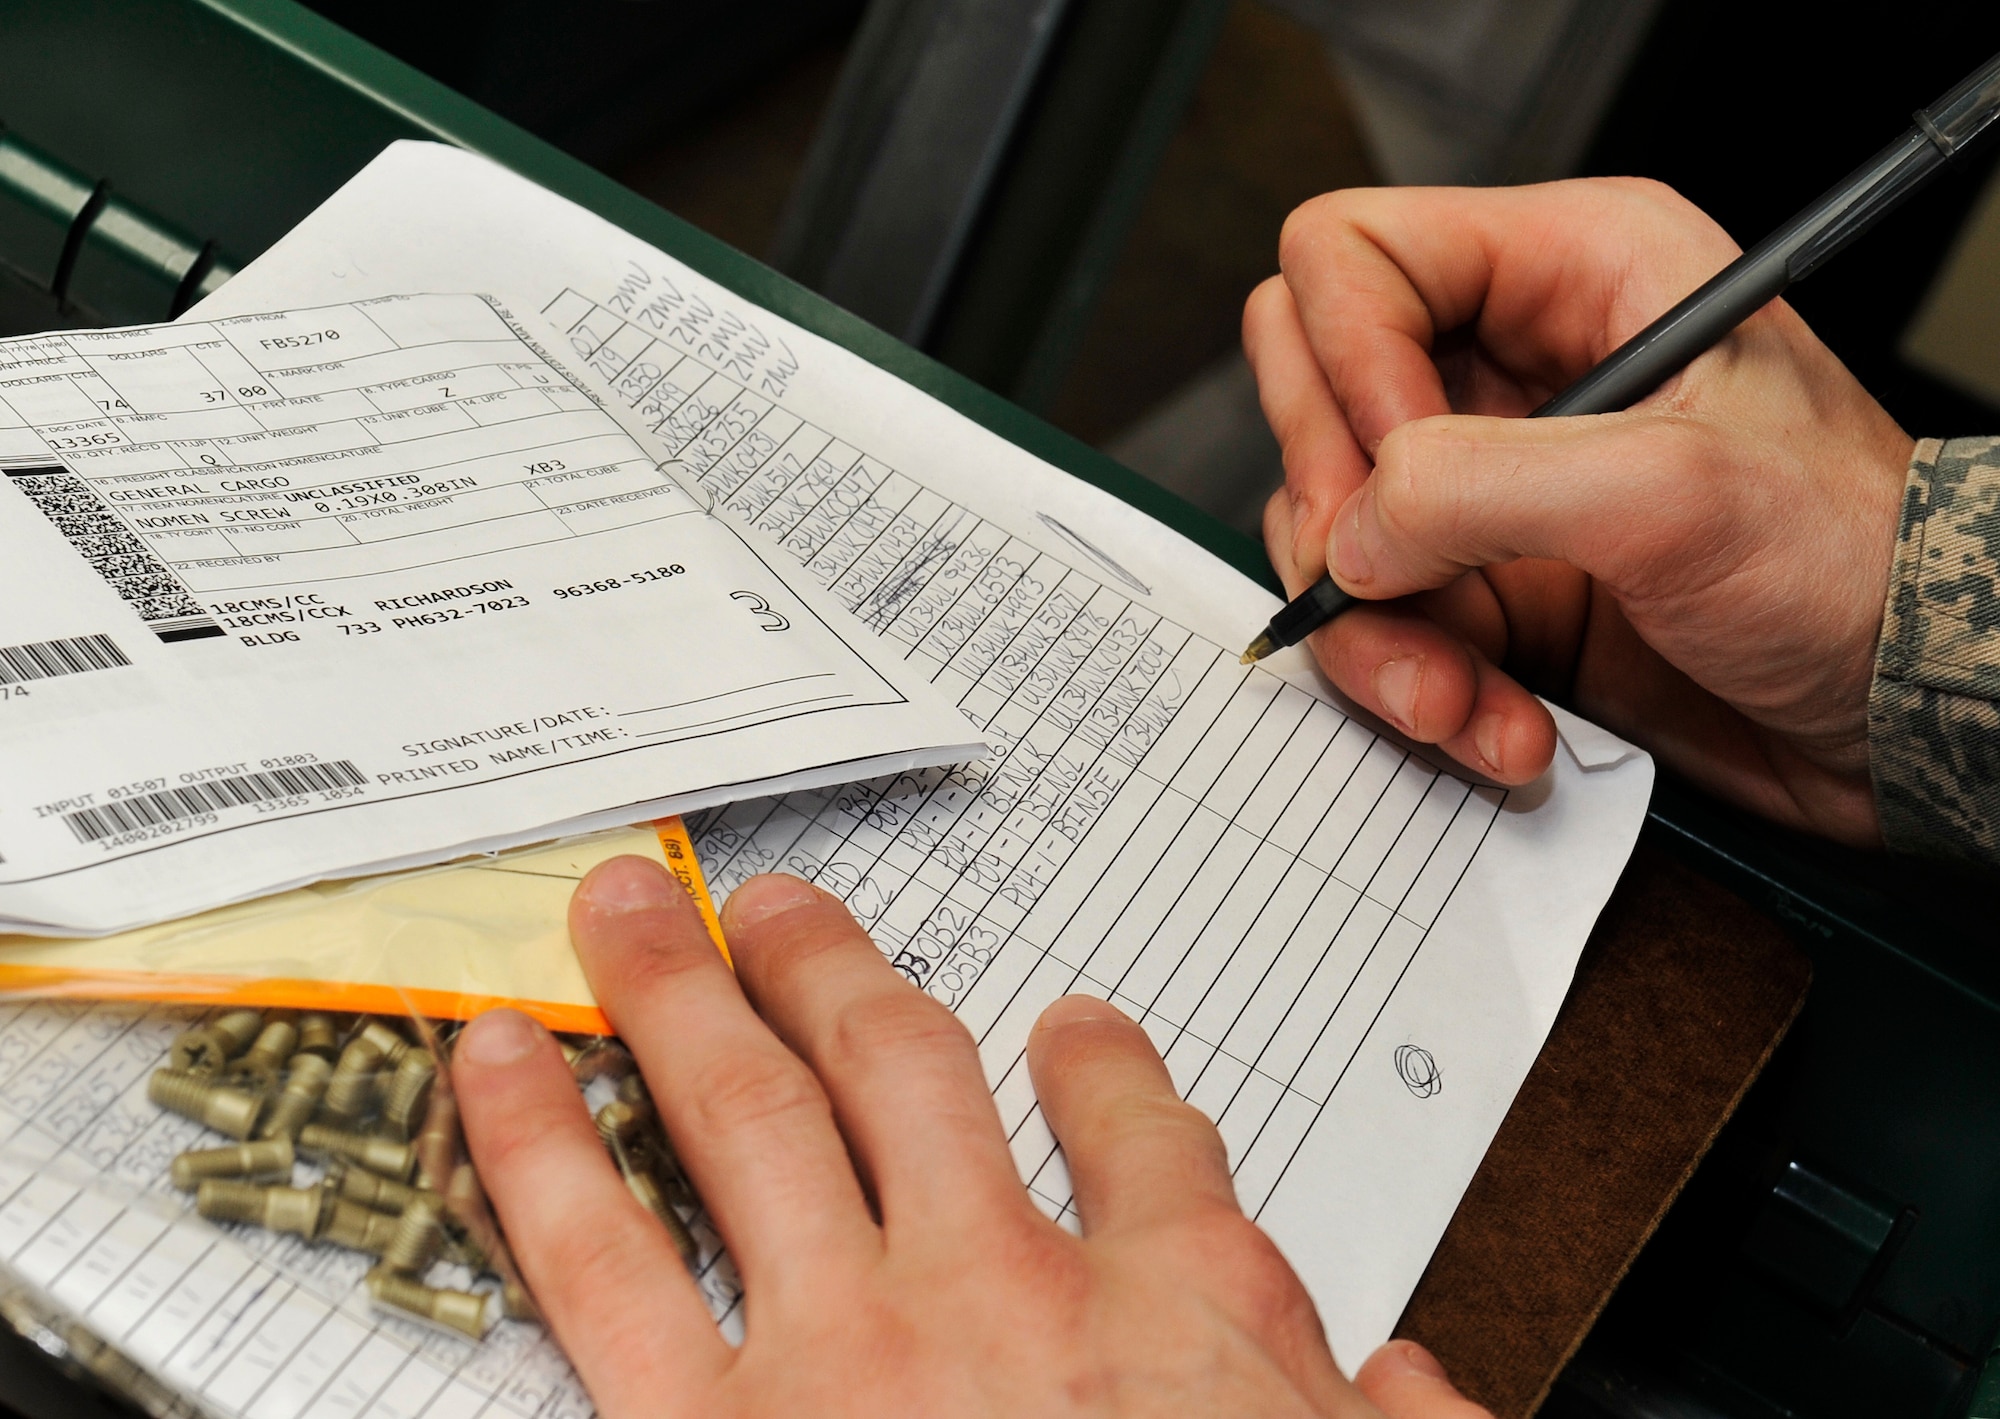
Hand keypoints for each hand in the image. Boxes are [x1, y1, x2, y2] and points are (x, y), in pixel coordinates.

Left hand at [453, 856, 1491, 1418]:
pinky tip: (499, 1069)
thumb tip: (1412, 1380)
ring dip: (686, 994)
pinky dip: (541, 1146)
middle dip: (833, 971)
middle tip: (775, 914)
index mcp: (1185, 1312)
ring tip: (631, 921)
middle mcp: (1010, 1289)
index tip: (1078, 1034)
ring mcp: (853, 1348)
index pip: (1144, 1133)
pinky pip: (605, 1258)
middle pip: (910, 1070)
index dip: (1103, 1066)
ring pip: (756, 1109)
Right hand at [1246, 179, 1913, 844]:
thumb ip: (1478, 487)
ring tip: (1459, 694)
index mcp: (1570, 272)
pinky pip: (1377, 626)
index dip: (1348, 357)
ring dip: (1379, 632)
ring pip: (1328, 528)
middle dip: (1329, 502)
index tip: (1397, 463)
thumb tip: (1349, 533)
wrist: (1900, 709)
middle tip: (1385, 577)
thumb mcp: (1670, 494)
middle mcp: (1511, 369)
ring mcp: (1488, 488)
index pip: (1354, 257)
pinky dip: (1415, 688)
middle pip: (1308, 384)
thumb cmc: (1851, 562)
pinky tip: (1495, 723)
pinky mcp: (1484, 589)